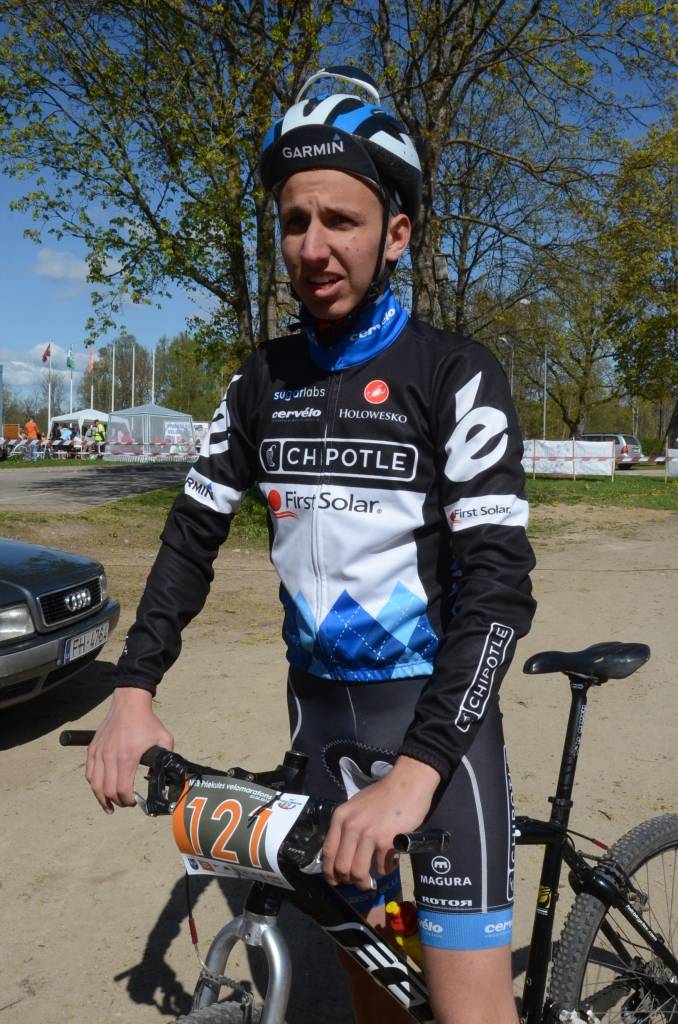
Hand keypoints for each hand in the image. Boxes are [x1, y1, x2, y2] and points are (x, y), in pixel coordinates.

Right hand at [85, 688, 173, 812]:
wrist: (129, 703)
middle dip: (117, 802)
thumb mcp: (164, 739)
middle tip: (125, 803)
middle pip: (108, 790)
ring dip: (102, 798)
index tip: (134, 802)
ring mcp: (99, 753)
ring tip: (109, 805)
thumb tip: (166, 774)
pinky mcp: (93, 749)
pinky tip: (99, 789)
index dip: (128, 801)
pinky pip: (89, 773)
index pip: (123, 789)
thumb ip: (166, 758)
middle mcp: (110, 757)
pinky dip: (93, 784)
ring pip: (95, 785)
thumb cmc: (147, 721)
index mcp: (128, 757)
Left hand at [322, 756, 439, 889]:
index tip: (335, 880)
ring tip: (369, 883)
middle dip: (347, 880)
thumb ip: (347, 826)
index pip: (328, 852)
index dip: (329, 871)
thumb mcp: (356, 806)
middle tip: (355, 882)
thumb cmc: (383, 795)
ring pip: (358, 872)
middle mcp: (351, 827)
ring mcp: (368, 835)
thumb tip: (343, 853)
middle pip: (341, 866)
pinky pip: (382, 868)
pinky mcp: (386, 842)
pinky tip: (388, 864)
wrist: (407, 784)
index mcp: (340, 817)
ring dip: (363, 882)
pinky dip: (385, 871)